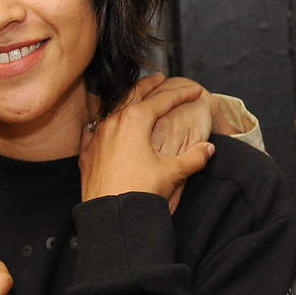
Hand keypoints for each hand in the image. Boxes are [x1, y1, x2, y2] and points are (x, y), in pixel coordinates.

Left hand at [80, 74, 214, 211]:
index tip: (195, 90)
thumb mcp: (173, 172)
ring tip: (136, 98)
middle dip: (149, 86)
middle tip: (161, 79)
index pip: (162, 100)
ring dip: (126, 102)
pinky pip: (94, 130)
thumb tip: (208, 148)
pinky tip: (105, 124)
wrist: (111, 215)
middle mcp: (112, 122)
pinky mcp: (87, 153)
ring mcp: (96, 136)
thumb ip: (194, 157)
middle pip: (133, 95)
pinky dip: (104, 122)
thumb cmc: (141, 191)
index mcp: (135, 120)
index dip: (181, 94)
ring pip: (112, 110)